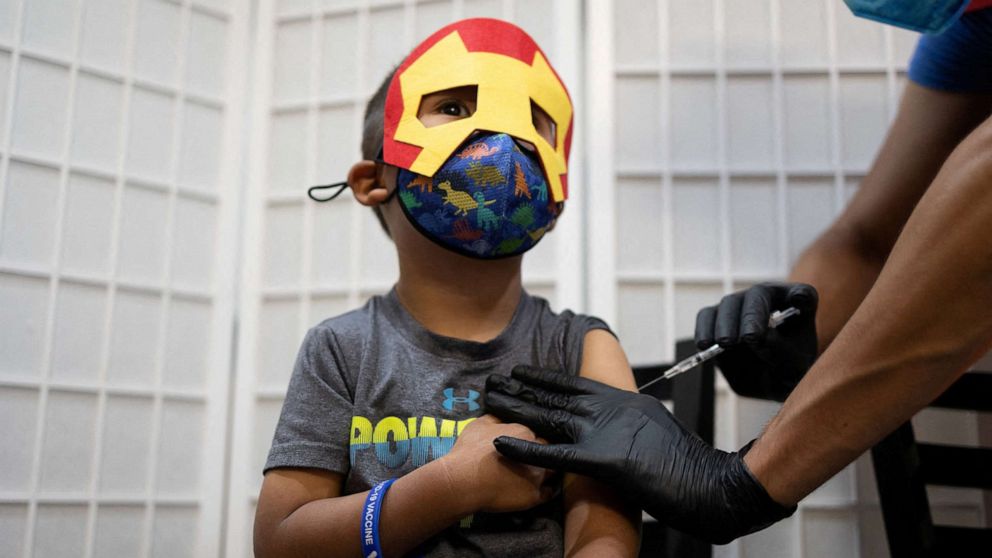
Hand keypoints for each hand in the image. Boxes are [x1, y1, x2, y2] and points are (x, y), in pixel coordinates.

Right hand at [440, 414, 554, 512]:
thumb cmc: (469, 452)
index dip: (529, 440)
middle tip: (527, 459)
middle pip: (547, 450)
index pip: (535, 434)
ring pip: (552, 470)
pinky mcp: (534, 496)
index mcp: (525, 432)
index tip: (522, 444)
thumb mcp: (479, 424)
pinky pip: (549, 492)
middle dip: (540, 453)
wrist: (464, 481)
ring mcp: (538, 475)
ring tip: (535, 473)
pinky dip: (546, 490)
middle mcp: (537, 452)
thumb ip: (496, 419)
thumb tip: (504, 418)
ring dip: (546, 470)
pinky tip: (539, 489)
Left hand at [485, 366, 794, 543]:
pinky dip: (526, 450)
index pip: (574, 386)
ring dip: (516, 409)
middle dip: (522, 389)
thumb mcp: (654, 432)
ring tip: (488, 400)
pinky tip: (501, 444)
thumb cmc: (688, 465)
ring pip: (549, 417)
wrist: (713, 484)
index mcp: (622, 402)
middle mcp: (610, 410)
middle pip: (555, 396)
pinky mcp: (604, 460)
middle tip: (492, 381)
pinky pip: (555, 455)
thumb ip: (630, 426)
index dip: (544, 379)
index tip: (521, 372)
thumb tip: (618, 429)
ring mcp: (606, 432)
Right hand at [695, 282, 817, 400]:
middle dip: (751, 316)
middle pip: (759, 295)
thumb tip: (754, 338)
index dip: (800, 296)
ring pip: (728, 304)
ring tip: (725, 344)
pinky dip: (704, 329)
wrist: (769, 381)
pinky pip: (706, 316)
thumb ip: (782, 355)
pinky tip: (705, 345)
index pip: (804, 295)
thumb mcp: (794, 371)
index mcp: (799, 306)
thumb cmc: (789, 372)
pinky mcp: (718, 318)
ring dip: (726, 323)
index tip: (798, 302)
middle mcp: (769, 298)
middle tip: (747, 338)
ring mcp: (741, 306)